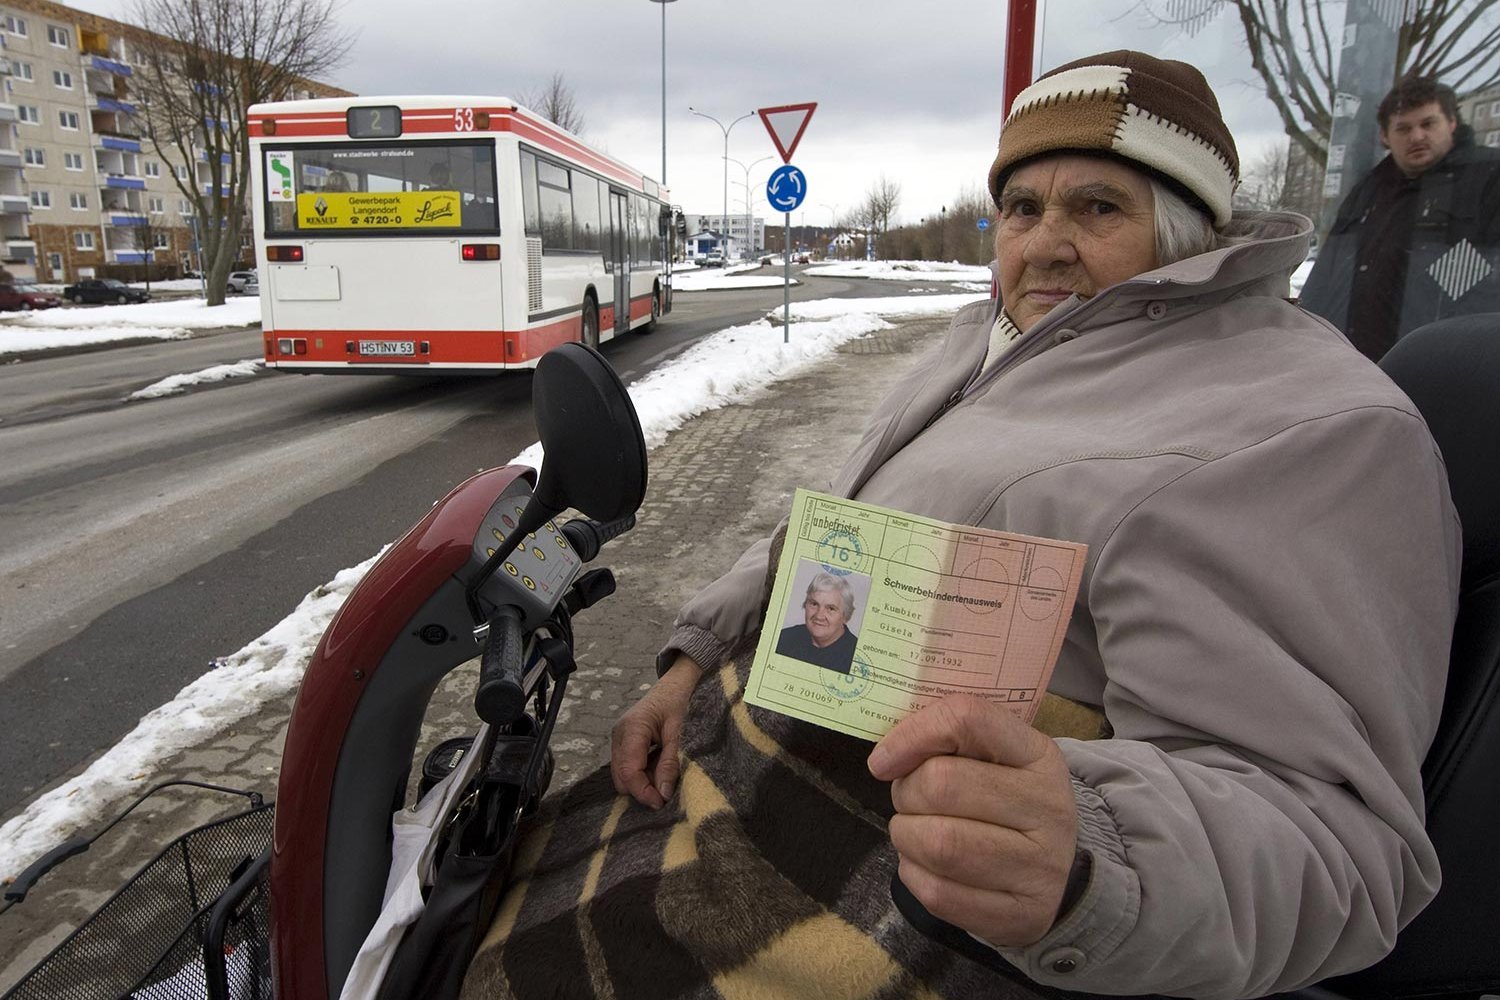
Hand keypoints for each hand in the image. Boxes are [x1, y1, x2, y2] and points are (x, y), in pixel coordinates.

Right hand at [610, 655, 702, 808]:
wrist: (673, 686)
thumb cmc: (677, 703)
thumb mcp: (678, 734)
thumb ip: (670, 763)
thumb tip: (664, 793)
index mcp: (632, 729)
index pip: (629, 771)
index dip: (643, 792)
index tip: (661, 803)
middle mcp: (619, 735)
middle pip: (621, 777)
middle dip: (641, 789)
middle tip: (665, 791)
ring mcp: (618, 739)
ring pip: (622, 774)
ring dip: (642, 781)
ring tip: (664, 775)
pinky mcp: (622, 742)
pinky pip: (626, 766)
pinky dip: (641, 773)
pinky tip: (658, 766)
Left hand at [868, 694, 1077, 946]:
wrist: (1058, 871)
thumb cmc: (1008, 801)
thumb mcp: (996, 757)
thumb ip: (950, 741)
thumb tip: (887, 757)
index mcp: (1040, 755)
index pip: (968, 719)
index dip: (913, 733)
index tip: (884, 760)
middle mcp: (1049, 808)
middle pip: (942, 784)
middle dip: (906, 792)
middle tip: (909, 800)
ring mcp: (1040, 867)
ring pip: (939, 843)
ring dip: (906, 835)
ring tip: (914, 831)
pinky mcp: (1021, 915)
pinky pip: (939, 892)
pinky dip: (914, 874)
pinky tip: (924, 864)